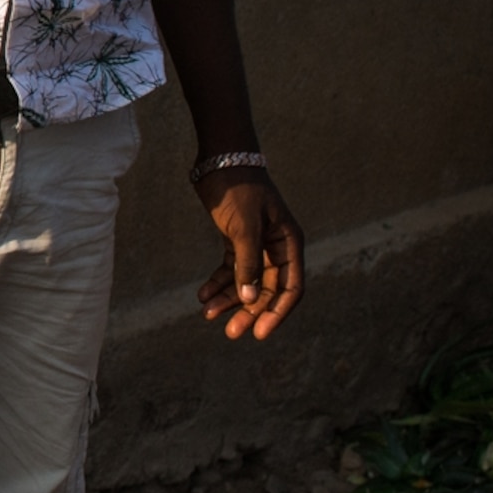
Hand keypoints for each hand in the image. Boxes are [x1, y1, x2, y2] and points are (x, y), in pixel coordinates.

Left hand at [195, 169, 301, 339]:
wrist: (219, 159)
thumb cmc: (237, 189)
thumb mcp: (243, 227)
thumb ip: (247, 262)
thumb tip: (249, 298)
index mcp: (289, 244)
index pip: (290, 288)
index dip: (276, 313)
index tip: (260, 333)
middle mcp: (276, 248)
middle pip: (266, 289)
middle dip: (248, 311)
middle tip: (230, 332)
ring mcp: (256, 244)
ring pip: (245, 281)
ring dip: (229, 299)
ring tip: (208, 315)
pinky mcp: (236, 240)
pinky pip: (230, 268)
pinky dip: (218, 282)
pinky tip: (203, 296)